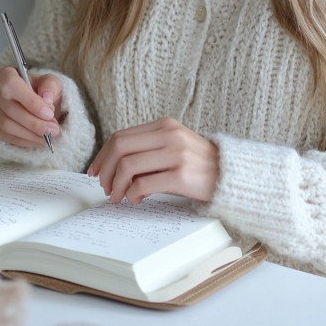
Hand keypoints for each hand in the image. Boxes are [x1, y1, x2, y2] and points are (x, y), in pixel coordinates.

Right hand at [0, 66, 62, 148]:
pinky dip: (25, 141)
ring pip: (7, 126)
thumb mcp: (51, 82)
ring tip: (49, 137)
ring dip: (30, 134)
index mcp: (5, 75)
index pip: (13, 87)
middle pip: (10, 110)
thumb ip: (50, 86)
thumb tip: (47, 98)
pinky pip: (6, 137)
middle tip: (54, 130)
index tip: (49, 114)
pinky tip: (39, 141)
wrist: (35, 103)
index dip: (31, 102)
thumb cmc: (41, 90)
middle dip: (34, 123)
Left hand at [88, 117, 218, 203]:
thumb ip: (148, 149)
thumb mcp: (174, 146)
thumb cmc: (198, 165)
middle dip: (105, 170)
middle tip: (104, 187)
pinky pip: (144, 184)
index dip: (102, 155)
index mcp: (164, 126)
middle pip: (120, 148)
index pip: (120, 136)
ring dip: (116, 185)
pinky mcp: (181, 174)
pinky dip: (133, 194)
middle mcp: (169, 135)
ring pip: (128, 166)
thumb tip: (113, 166)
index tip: (94, 171)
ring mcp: (176, 154)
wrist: (231, 175)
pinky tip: (137, 199)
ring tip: (118, 197)